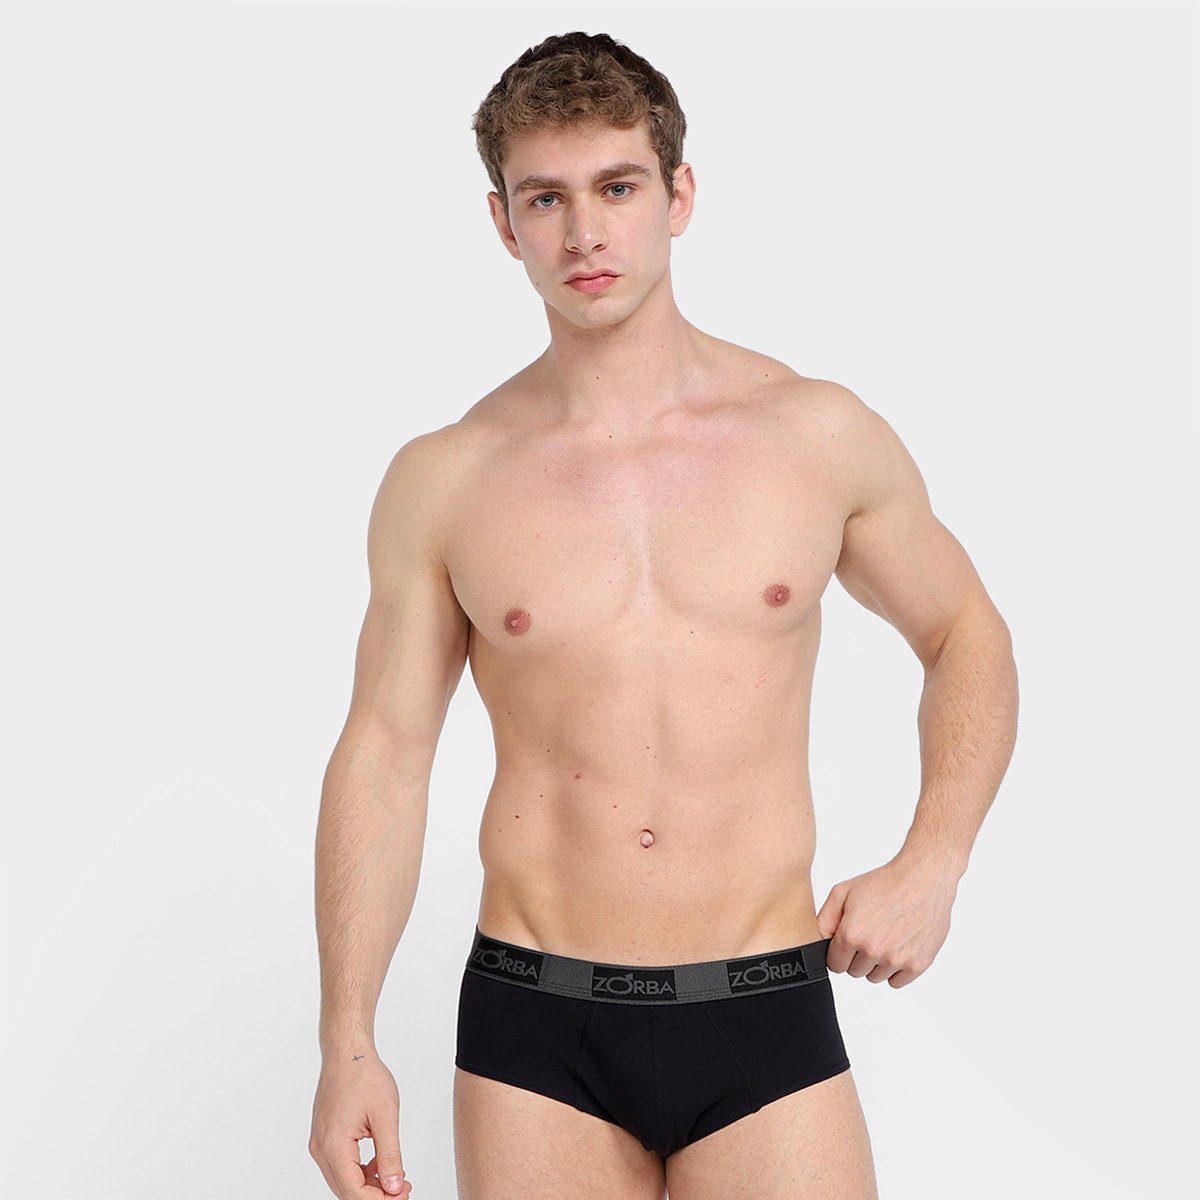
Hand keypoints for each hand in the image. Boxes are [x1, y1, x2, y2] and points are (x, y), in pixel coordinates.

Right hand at [309, 1052, 413, 1197]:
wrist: (347, 1053)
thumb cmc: (365, 1076)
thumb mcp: (385, 1116)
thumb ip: (390, 1155)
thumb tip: (395, 1187)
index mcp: (333, 1146)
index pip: (354, 1192)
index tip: (404, 1193)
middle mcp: (321, 1149)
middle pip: (346, 1190)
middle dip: (376, 1195)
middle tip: (404, 1188)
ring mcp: (319, 1143)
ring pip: (343, 1180)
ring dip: (368, 1184)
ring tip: (396, 1176)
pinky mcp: (324, 1137)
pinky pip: (340, 1165)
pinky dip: (360, 1171)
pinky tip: (379, 1163)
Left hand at [816, 851, 959, 987]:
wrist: (922, 878)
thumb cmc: (884, 882)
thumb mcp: (843, 892)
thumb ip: (824, 919)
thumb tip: (819, 942)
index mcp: (851, 934)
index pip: (834, 964)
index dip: (838, 952)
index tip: (847, 941)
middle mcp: (873, 950)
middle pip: (854, 972)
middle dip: (857, 956)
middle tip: (869, 933)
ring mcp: (896, 959)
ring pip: (875, 977)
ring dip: (876, 963)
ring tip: (884, 937)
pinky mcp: (917, 964)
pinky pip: (896, 982)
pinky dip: (895, 969)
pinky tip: (897, 946)